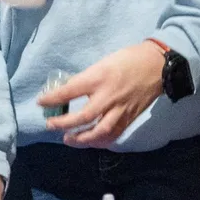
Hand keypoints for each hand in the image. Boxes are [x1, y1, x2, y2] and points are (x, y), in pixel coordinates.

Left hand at [39, 41, 165, 147]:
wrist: (158, 65)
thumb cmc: (129, 59)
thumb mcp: (104, 62)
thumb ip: (89, 78)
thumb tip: (70, 89)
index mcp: (100, 77)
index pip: (70, 91)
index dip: (52, 98)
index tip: (41, 102)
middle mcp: (109, 96)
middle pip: (83, 117)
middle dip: (64, 124)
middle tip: (51, 126)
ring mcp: (120, 109)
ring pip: (99, 132)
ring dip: (82, 139)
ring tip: (69, 139)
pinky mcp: (130, 117)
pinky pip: (113, 134)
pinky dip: (100, 140)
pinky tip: (91, 141)